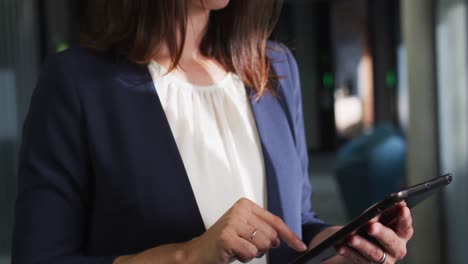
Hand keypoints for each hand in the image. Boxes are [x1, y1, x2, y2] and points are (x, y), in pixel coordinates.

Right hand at [184, 198, 307, 263]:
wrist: (200, 251)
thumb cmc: (224, 242)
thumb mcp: (246, 230)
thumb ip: (264, 229)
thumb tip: (284, 238)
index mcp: (246, 205)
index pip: (275, 221)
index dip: (290, 235)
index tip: (300, 245)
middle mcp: (240, 210)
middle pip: (271, 235)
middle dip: (262, 247)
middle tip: (245, 245)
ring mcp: (232, 222)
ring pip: (262, 244)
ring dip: (252, 253)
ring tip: (238, 248)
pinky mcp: (227, 236)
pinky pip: (250, 252)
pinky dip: (244, 257)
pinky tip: (233, 252)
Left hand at [315, 202, 412, 263]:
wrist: (357, 248)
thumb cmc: (370, 226)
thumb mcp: (375, 218)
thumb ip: (380, 211)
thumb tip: (382, 205)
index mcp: (402, 235)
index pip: (406, 227)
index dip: (405, 218)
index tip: (401, 207)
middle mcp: (396, 250)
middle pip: (391, 241)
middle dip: (381, 233)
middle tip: (370, 226)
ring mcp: (384, 261)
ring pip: (374, 253)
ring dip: (361, 245)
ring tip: (350, 238)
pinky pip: (357, 259)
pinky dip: (348, 252)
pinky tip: (339, 246)